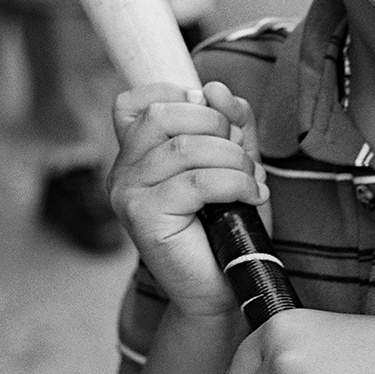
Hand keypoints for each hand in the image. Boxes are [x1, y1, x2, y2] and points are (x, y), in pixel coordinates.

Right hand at [109, 81, 266, 316]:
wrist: (225, 286)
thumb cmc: (228, 224)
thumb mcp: (234, 159)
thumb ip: (228, 121)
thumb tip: (213, 88)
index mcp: (136, 154)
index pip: (133, 102)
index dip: (178, 96)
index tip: (215, 122)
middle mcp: (122, 171)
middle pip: (162, 115)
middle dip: (214, 125)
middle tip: (240, 155)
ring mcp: (127, 194)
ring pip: (184, 147)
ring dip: (232, 159)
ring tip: (251, 180)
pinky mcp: (143, 217)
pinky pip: (195, 181)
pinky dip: (234, 182)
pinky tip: (252, 196)